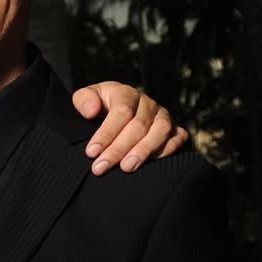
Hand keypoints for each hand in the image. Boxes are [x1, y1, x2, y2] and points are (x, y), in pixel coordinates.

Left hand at [72, 83, 188, 175]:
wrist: (115, 109)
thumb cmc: (98, 106)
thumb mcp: (84, 98)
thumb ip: (83, 100)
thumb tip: (91, 111)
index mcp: (126, 93)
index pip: (121, 112)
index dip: (106, 133)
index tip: (91, 152)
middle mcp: (148, 103)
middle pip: (138, 125)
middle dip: (118, 149)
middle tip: (101, 167)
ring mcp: (163, 116)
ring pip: (160, 131)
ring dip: (143, 151)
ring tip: (126, 168)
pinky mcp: (175, 129)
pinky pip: (178, 138)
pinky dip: (167, 150)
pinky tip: (150, 164)